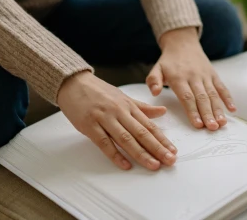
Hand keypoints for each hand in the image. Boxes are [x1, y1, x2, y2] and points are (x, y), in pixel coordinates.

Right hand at [57, 71, 176, 170]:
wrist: (74, 83)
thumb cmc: (98, 91)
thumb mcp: (123, 97)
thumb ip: (142, 107)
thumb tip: (162, 111)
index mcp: (128, 106)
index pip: (149, 125)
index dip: (162, 139)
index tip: (172, 151)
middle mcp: (119, 112)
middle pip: (141, 133)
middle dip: (157, 148)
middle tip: (169, 160)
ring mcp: (105, 118)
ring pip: (126, 138)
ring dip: (141, 154)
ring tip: (153, 165)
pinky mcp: (90, 125)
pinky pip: (104, 143)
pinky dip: (115, 154)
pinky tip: (126, 164)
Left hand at [147, 27, 235, 130]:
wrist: (183, 43)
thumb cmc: (169, 62)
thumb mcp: (157, 69)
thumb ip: (154, 81)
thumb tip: (154, 93)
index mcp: (179, 78)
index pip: (187, 97)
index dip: (193, 111)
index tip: (198, 125)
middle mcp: (194, 76)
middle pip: (202, 97)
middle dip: (208, 113)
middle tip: (212, 128)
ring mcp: (205, 75)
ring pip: (213, 94)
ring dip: (218, 109)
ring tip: (222, 123)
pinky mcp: (213, 74)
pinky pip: (222, 87)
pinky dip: (228, 98)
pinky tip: (233, 109)